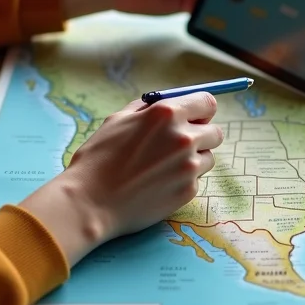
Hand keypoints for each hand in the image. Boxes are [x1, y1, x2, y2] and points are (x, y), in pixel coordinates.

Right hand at [18, 92, 222, 264]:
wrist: (90, 202)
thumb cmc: (98, 158)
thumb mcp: (118, 120)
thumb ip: (147, 109)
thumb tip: (165, 101)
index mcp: (166, 114)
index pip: (207, 103)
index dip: (201, 110)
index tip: (194, 118)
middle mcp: (183, 137)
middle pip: (215, 132)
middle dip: (201, 136)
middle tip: (179, 144)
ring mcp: (188, 166)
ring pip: (207, 157)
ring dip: (193, 159)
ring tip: (163, 167)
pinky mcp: (188, 191)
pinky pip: (195, 180)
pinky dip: (182, 180)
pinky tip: (157, 183)